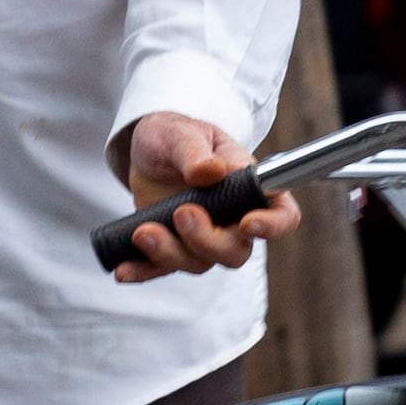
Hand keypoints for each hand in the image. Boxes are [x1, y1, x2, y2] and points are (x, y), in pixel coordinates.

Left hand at [108, 113, 301, 281]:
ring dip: (169, 253)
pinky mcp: (173, 248)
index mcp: (249, 188)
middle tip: (181, 214)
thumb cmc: (177, 135)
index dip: (273, 225)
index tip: (248, 224)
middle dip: (207, 241)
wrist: (149, 150)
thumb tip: (209, 171)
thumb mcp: (182, 133)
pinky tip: (124, 270)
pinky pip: (162, 269)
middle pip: (235, 250)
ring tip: (141, 231)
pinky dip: (143, 271)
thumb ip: (195, 152)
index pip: (281, 214)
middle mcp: (232, 220)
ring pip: (198, 263)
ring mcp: (203, 238)